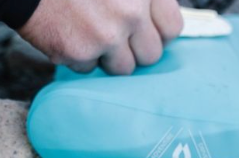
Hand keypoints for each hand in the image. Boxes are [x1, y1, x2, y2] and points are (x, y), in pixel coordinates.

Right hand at [18, 0, 182, 74]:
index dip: (156, 33)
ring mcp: (107, 34)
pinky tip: (67, 31)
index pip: (172, 28)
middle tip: (112, 33)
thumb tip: (158, 27)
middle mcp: (131, 12)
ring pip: (123, 69)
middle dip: (132, 49)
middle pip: (150, 55)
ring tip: (88, 31)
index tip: (143, 31)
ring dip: (107, 57)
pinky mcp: (80, 52)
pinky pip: (89, 69)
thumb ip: (143, 0)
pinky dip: (78, 56)